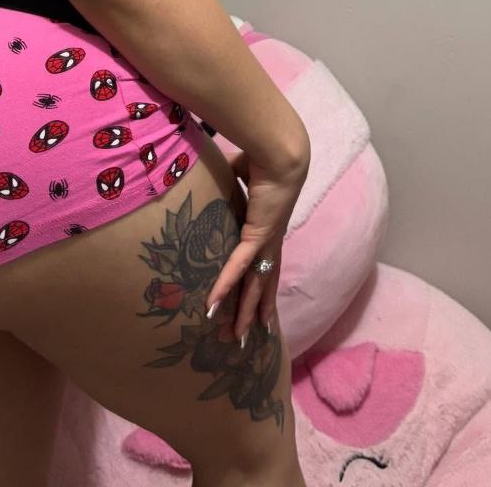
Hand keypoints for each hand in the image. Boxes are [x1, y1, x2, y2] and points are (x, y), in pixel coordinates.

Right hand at [207, 142, 309, 343]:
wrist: (279, 151)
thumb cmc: (262, 157)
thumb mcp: (239, 172)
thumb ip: (227, 178)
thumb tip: (211, 170)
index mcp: (268, 227)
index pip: (265, 264)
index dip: (262, 286)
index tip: (261, 308)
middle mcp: (270, 240)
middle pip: (263, 284)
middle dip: (256, 312)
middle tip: (249, 338)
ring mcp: (265, 241)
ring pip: (254, 285)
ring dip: (244, 312)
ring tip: (238, 338)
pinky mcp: (257, 235)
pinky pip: (238, 266)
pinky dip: (225, 285)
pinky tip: (212, 304)